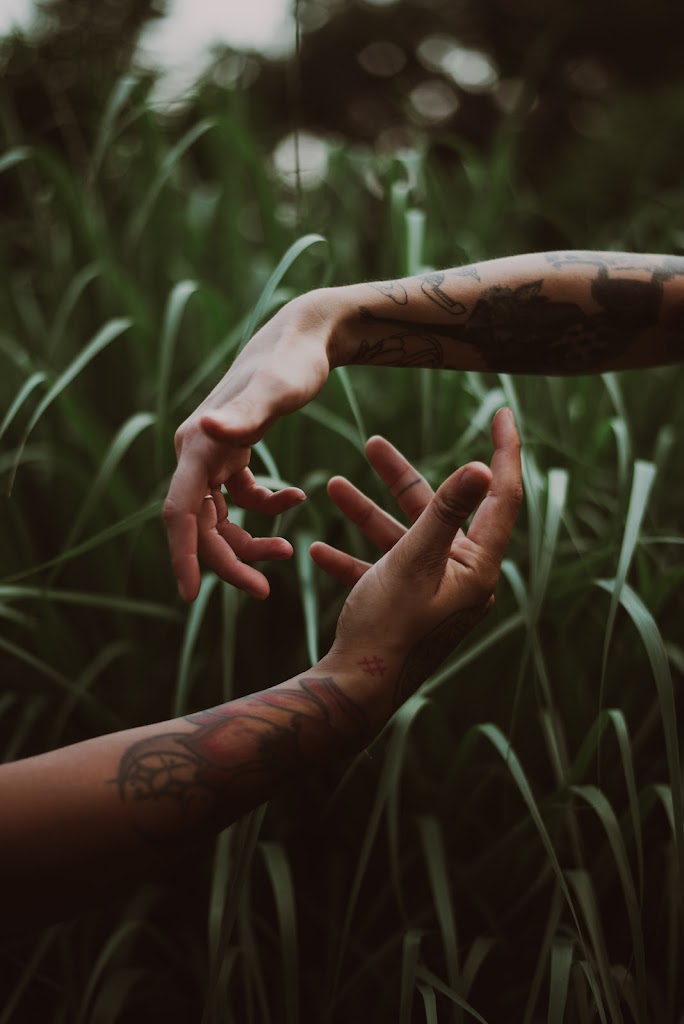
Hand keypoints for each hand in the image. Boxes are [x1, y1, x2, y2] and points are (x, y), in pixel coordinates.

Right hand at [164, 291, 334, 600]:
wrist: (306, 336)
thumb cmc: (294, 362)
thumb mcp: (279, 390)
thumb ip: (247, 414)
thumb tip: (205, 430)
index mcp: (198, 446)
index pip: (180, 513)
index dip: (183, 556)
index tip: (190, 596)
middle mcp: (197, 452)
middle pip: (200, 524)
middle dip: (228, 561)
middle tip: (264, 591)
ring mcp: (214, 454)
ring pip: (219, 518)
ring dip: (247, 541)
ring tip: (287, 553)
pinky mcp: (234, 452)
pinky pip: (240, 498)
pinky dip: (265, 509)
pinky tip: (296, 500)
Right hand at [312, 408, 521, 723]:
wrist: (352, 693)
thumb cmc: (387, 627)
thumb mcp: (414, 558)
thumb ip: (445, 510)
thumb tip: (482, 467)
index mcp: (476, 566)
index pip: (501, 496)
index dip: (504, 451)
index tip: (504, 413)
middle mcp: (461, 578)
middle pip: (438, 512)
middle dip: (400, 479)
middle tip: (372, 443)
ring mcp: (433, 594)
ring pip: (403, 539)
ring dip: (367, 514)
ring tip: (332, 486)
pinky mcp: (405, 608)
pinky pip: (382, 571)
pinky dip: (354, 557)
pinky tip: (318, 549)